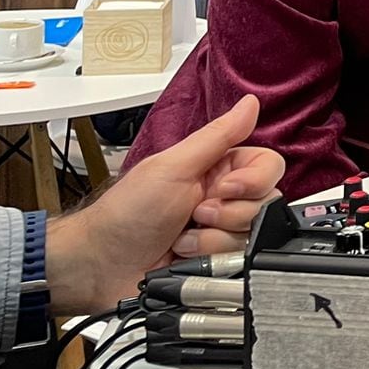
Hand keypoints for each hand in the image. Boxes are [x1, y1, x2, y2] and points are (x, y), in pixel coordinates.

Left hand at [49, 95, 283, 314]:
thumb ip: (218, 136)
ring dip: (213, 239)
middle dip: (229, 213)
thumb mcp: (173, 167)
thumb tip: (250, 103)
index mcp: (217, 168)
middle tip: (195, 213)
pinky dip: (208, 258)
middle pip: (266, 203)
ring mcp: (220, 231)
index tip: (225, 188)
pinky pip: (238, 260)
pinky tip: (184, 256)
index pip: (268, 166)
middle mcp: (224, 198)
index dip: (254, 180)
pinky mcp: (216, 260)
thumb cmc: (126, 212)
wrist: (100, 265)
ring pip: (253, 234)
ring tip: (182, 238)